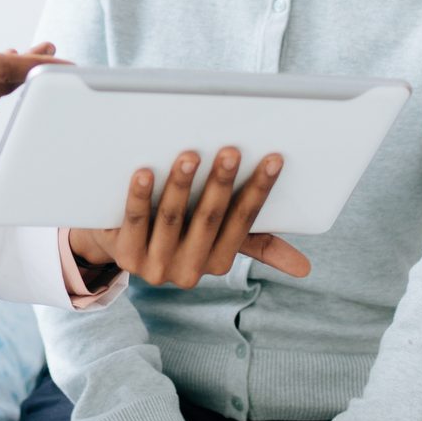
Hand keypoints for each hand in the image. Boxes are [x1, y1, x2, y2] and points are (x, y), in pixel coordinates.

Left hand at [67, 149, 310, 286]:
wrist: (116, 244)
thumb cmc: (179, 230)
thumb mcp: (218, 239)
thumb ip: (257, 246)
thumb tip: (305, 269)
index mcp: (218, 263)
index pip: (244, 223)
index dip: (259, 191)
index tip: (272, 159)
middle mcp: (189, 270)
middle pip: (209, 220)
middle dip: (222, 184)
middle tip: (230, 150)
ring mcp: (155, 266)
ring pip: (171, 219)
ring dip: (181, 186)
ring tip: (189, 154)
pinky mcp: (125, 255)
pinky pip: (134, 221)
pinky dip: (140, 196)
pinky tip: (144, 172)